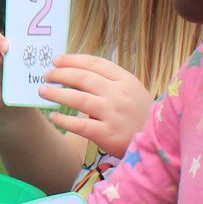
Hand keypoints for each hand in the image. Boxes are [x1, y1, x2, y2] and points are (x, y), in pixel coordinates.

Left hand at [38, 54, 153, 156]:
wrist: (160, 143)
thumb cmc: (140, 115)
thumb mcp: (132, 92)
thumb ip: (109, 82)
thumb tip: (75, 73)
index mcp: (126, 80)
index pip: (95, 64)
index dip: (73, 60)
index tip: (57, 60)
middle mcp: (119, 94)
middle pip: (83, 78)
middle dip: (60, 74)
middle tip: (46, 75)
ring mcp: (113, 114)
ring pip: (78, 98)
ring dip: (56, 93)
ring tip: (43, 92)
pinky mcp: (108, 134)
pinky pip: (80, 124)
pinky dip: (63, 119)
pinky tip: (54, 117)